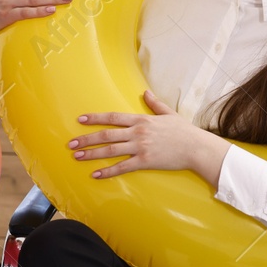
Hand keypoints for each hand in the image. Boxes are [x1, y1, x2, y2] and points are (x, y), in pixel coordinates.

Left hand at [69, 89, 230, 185]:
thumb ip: (154, 103)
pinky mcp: (144, 161)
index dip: (95, 118)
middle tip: (71, 143)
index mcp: (141, 120)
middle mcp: (137, 132)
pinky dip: (107, 172)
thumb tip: (146, 92)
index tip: (80, 120)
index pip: (112, 117)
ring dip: (91, 154)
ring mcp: (140, 147)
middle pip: (106, 135)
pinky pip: (122, 167)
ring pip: (110, 151)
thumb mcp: (168, 113)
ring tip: (77, 157)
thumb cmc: (184, 131)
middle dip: (86, 139)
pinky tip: (95, 174)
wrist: (196, 147)